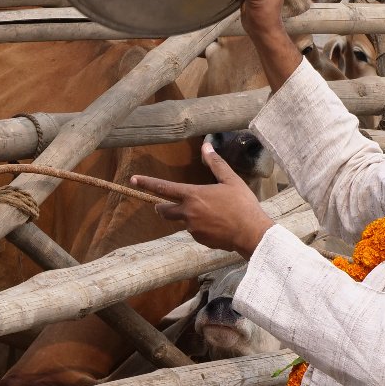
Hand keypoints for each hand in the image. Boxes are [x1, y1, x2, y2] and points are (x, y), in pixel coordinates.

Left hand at [132, 143, 274, 256]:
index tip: (133, 179)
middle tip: (165, 204)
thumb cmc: (242, 205)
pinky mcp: (199, 240)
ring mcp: (192, 228)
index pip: (163, 188)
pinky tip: (217, 225)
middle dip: (161, 207)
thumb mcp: (231, 180)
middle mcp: (188, 213)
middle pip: (163, 211)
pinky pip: (194, 232)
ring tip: (209, 214)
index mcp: (193, 195)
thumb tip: (207, 145)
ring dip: (187, 216)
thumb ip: (216, 163)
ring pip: (182, 221)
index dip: (147, 183)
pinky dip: (200, 227)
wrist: (251, 233)